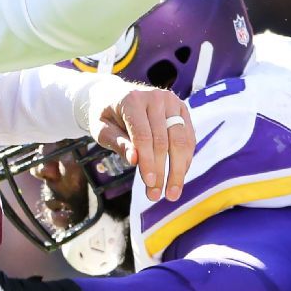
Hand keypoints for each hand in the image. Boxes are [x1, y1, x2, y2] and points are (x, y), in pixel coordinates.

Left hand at [88, 78, 193, 201]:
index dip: (148, 162)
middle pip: (164, 140)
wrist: (116, 94)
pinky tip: (179, 176)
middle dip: (162, 171)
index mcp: (132, 100)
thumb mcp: (101, 129)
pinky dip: (185, 159)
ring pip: (181, 140)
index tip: (149, 184)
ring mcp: (171, 101)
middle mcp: (155, 97)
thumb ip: (117, 143)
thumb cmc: (106, 115)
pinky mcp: (181, 108)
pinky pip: (188, 136)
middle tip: (157, 196)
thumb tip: (134, 160)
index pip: (143, 136)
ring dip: (178, 169)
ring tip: (172, 193)